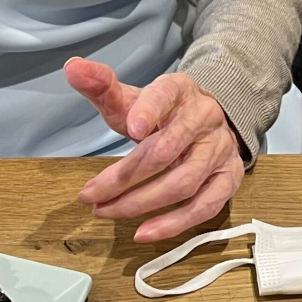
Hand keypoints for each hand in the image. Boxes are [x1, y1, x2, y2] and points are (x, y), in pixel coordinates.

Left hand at [64, 58, 245, 244]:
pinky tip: (145, 232)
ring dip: (141, 203)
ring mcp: (219, 150)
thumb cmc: (163, 113)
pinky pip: (205, 207)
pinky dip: (174, 224)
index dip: (149, 111)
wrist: (207, 120)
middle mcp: (204, 118)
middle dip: (124, 177)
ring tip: (107, 212)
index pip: (165, 96)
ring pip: (184, 182)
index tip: (132, 128)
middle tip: (90, 195)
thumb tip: (73, 68)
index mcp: (179, 91)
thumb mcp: (132, 97)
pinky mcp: (228, 178)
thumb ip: (102, 85)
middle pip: (167, 150)